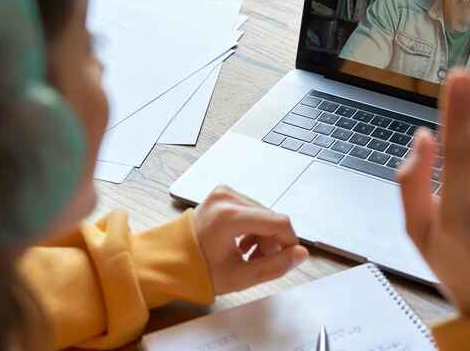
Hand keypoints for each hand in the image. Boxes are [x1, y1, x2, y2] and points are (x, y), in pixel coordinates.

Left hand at [193, 186, 308, 294]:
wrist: (169, 261)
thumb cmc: (198, 270)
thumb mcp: (240, 277)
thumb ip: (275, 266)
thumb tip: (300, 254)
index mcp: (228, 216)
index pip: (278, 222)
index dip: (290, 242)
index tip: (288, 258)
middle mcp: (226, 198)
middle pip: (270, 218)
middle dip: (272, 242)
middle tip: (259, 261)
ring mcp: (223, 193)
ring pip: (263, 214)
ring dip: (263, 235)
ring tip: (248, 255)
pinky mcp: (222, 194)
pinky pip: (251, 209)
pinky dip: (253, 227)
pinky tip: (242, 244)